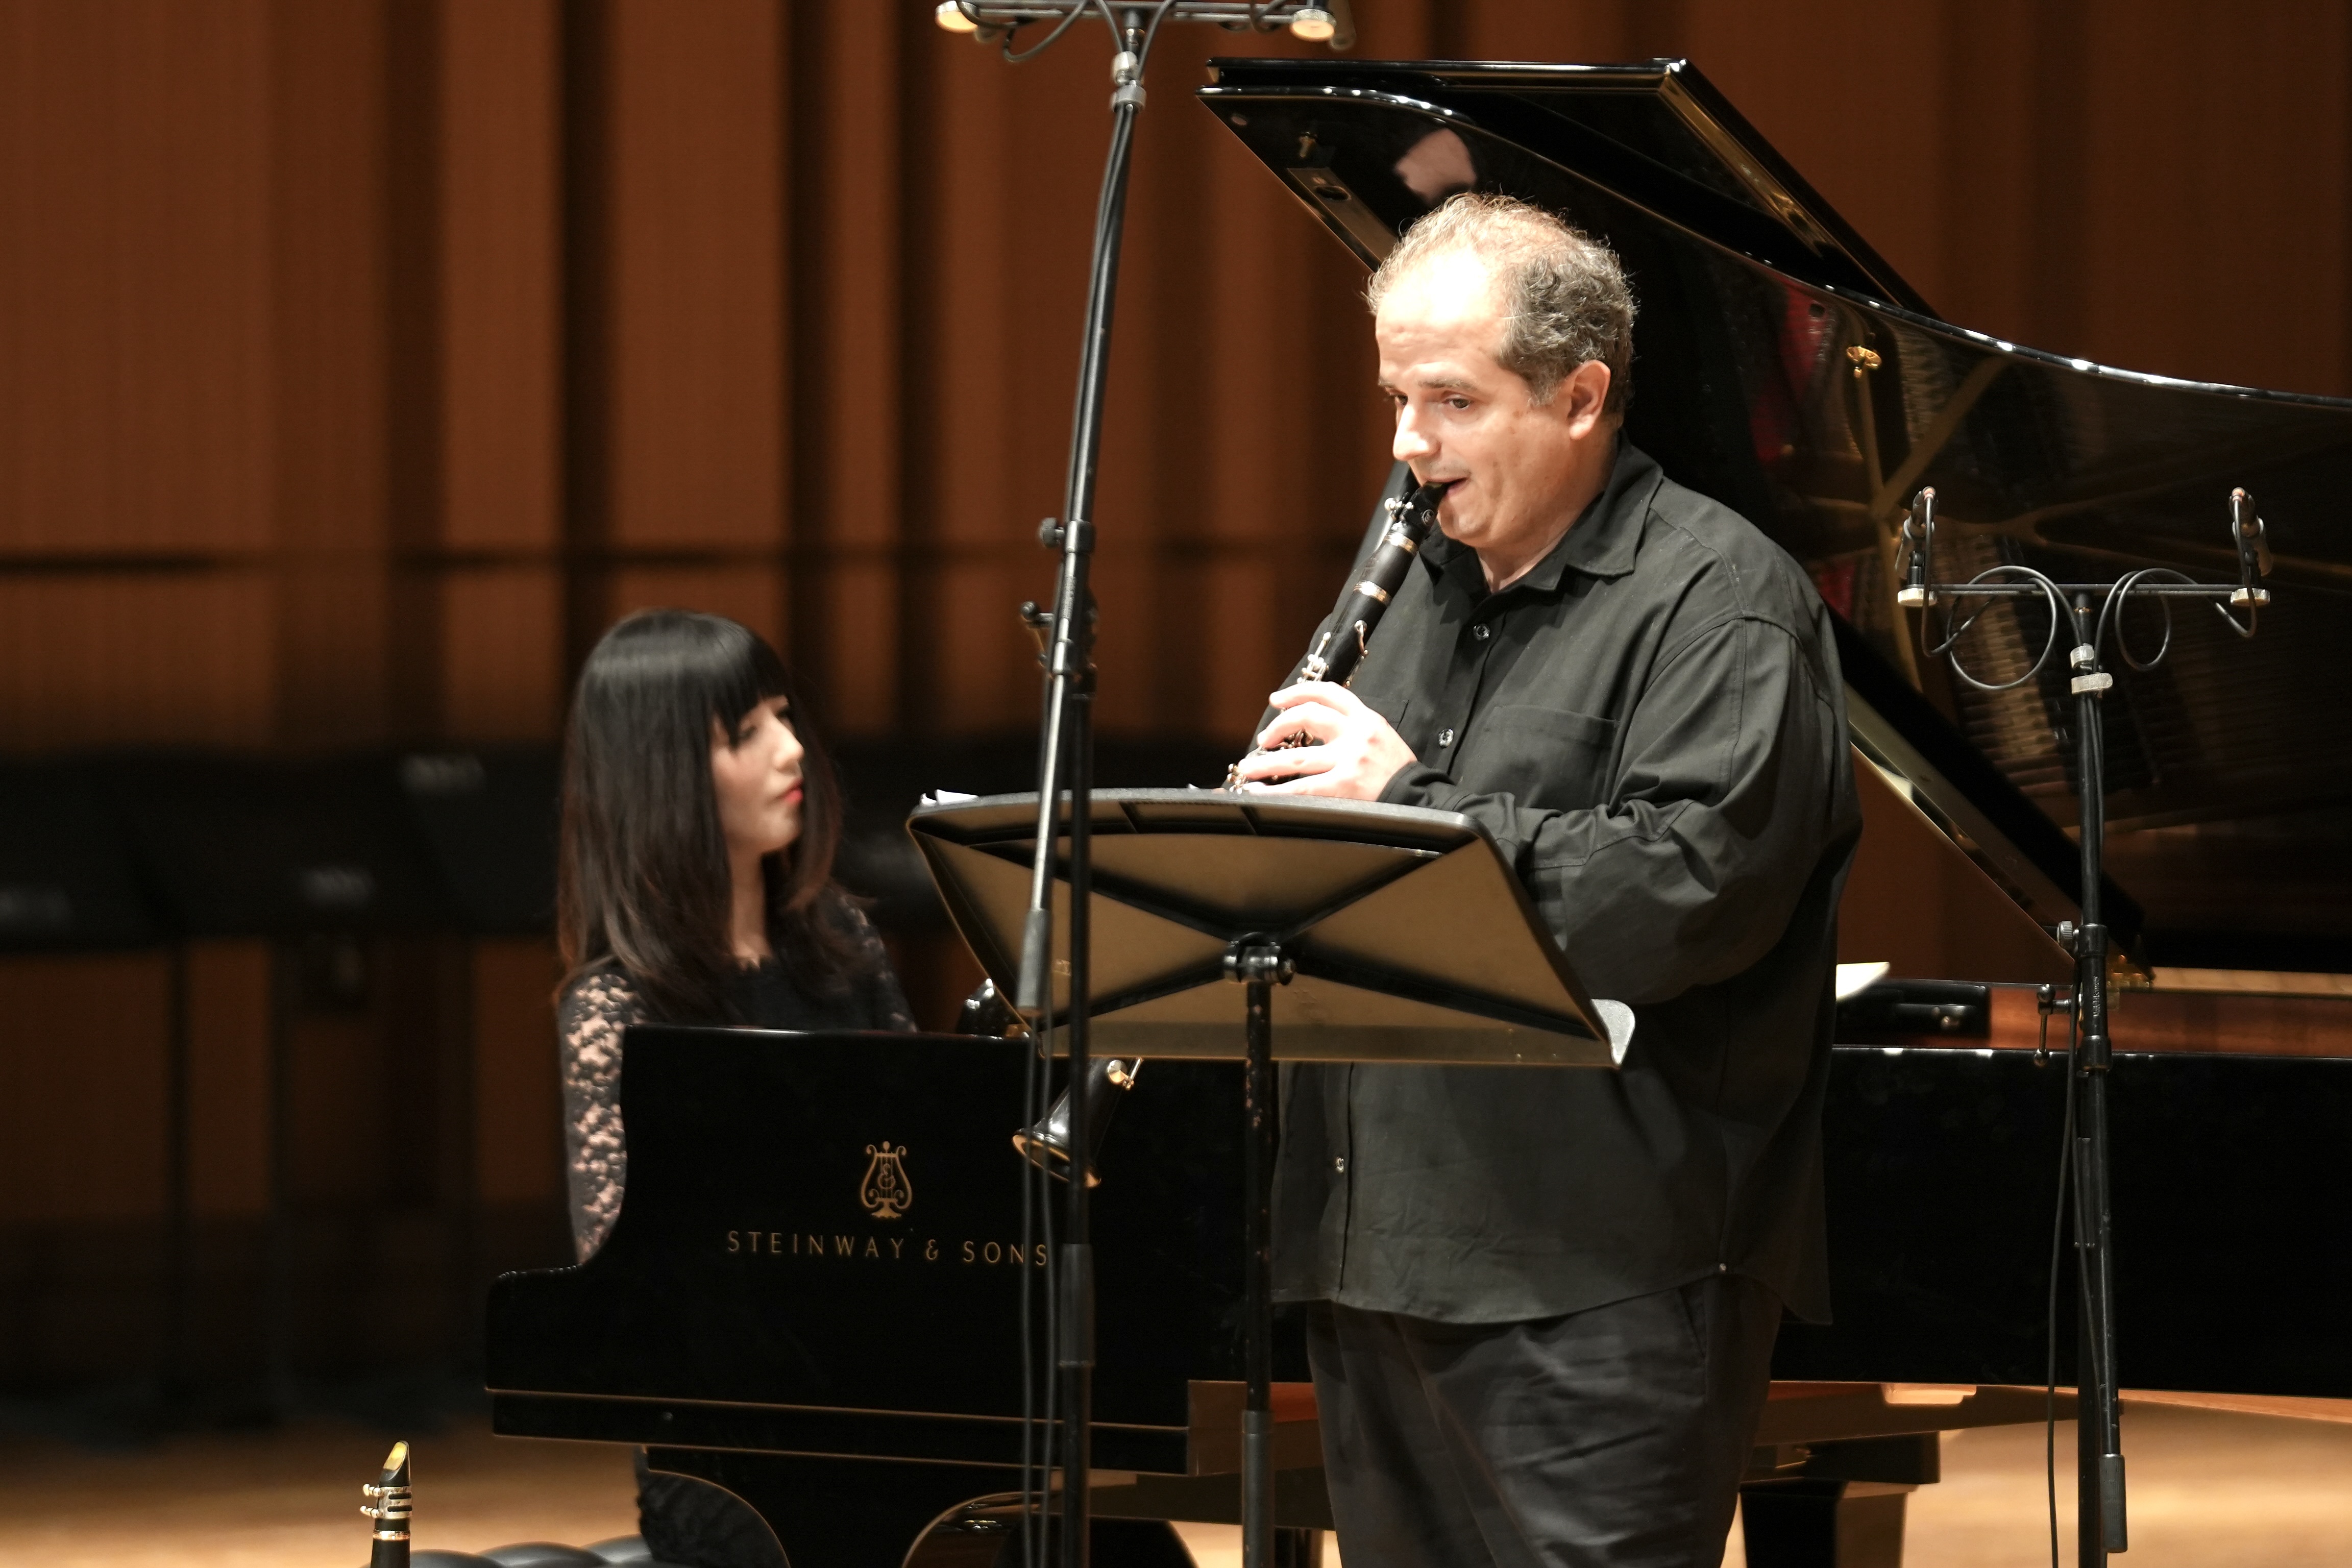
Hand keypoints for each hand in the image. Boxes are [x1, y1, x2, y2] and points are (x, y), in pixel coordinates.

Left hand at [1232, 682, 1416, 799]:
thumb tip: (1315, 729)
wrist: (1422, 798)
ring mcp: (1349, 761)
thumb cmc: (1398, 773)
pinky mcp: (1344, 787)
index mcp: (1367, 719)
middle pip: (1307, 717)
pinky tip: (1259, 792)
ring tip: (1248, 768)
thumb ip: (1353, 729)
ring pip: (1296, 756)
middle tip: (1264, 739)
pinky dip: (1275, 790)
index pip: (1329, 693)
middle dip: (1278, 726)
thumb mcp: (1382, 739)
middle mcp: (1357, 734)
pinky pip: (1301, 788)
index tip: (1277, 699)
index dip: (1298, 691)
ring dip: (1265, 762)